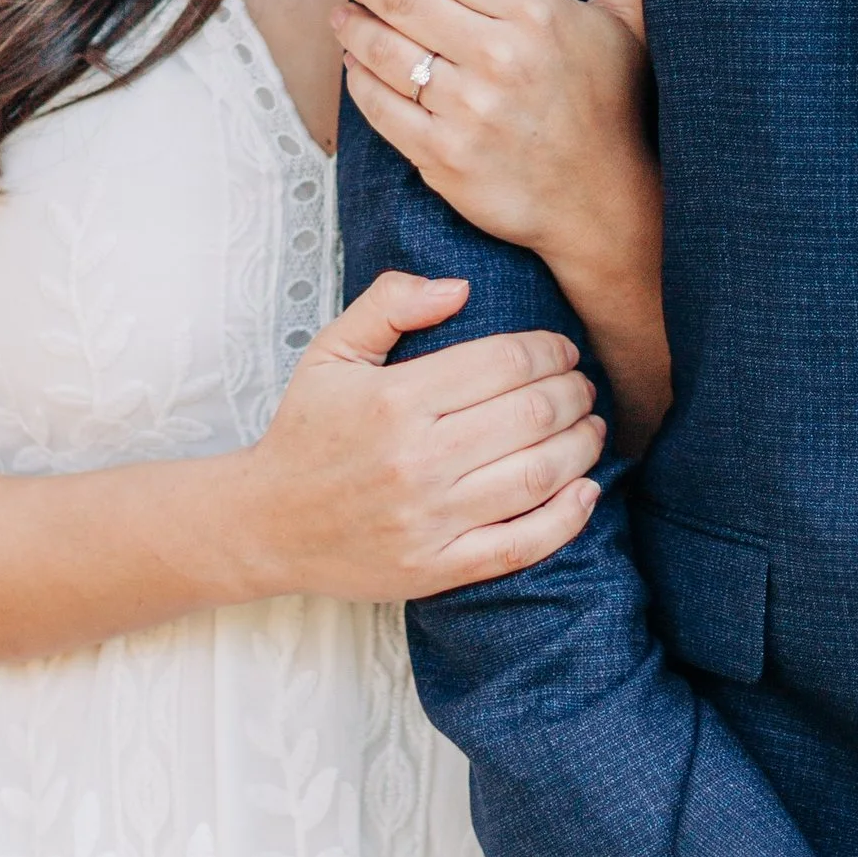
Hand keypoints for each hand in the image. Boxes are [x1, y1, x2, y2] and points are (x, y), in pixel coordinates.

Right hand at [227, 269, 602, 603]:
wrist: (264, 525)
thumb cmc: (306, 433)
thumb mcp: (331, 352)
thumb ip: (389, 303)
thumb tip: (459, 287)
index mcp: (395, 400)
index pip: (503, 362)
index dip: (549, 350)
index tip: (562, 349)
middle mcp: (416, 460)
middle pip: (532, 414)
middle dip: (575, 392)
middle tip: (584, 385)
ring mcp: (430, 520)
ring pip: (539, 476)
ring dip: (582, 446)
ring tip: (593, 427)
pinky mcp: (438, 568)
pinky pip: (523, 545)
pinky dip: (568, 517)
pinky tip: (588, 490)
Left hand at [335, 0, 654, 269]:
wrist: (605, 205)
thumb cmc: (613, 103)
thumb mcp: (630, 19)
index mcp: (539, 15)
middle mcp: (500, 59)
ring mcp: (469, 112)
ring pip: (383, 50)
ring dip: (352, 24)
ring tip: (344, 13)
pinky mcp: (444, 158)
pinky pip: (379, 107)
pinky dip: (357, 79)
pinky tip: (355, 64)